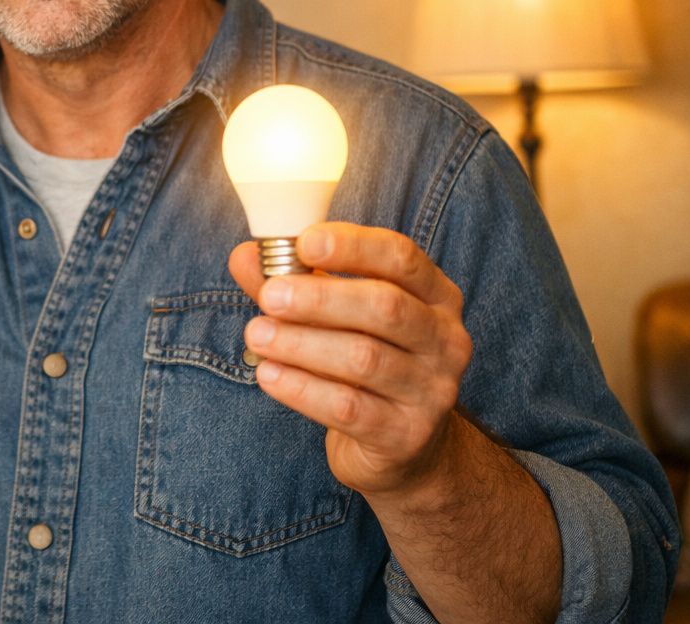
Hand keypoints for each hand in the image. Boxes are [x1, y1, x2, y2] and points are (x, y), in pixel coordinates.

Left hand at [228, 222, 472, 497]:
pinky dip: (302, 388)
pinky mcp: (407, 435)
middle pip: (385, 307)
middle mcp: (444, 340)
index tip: (303, 242)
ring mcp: (432, 391)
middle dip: (320, 298)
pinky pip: (349, 408)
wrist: (403, 446)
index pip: (401, 257)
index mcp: (435, 296)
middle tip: (269, 296)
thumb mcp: (338, 316)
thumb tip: (244, 256)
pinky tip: (269, 375)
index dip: (352, 246)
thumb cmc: (366, 362)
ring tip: (256, 335)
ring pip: (364, 359)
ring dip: (301, 344)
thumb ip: (295, 282)